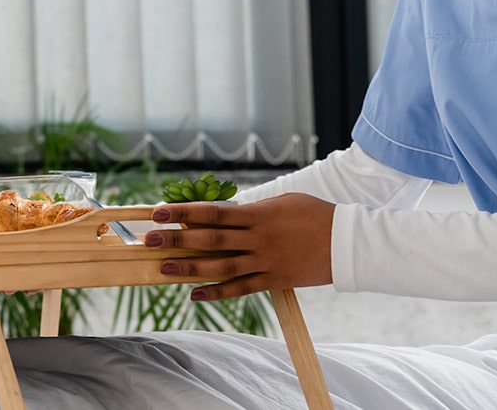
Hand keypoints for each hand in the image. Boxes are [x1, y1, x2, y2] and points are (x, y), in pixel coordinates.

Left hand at [144, 193, 334, 300]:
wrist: (347, 241)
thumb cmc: (314, 214)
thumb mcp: (283, 202)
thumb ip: (252, 209)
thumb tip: (224, 213)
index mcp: (259, 215)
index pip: (213, 213)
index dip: (184, 213)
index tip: (159, 212)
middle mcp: (258, 239)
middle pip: (210, 240)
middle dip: (177, 239)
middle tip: (150, 239)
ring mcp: (265, 262)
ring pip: (221, 267)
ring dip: (189, 268)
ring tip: (163, 268)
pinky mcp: (274, 281)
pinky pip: (241, 289)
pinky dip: (217, 292)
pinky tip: (195, 294)